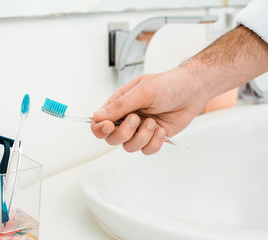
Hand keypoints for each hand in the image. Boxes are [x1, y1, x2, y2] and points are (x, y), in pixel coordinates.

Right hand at [91, 68, 207, 154]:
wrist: (193, 90)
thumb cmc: (168, 85)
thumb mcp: (142, 92)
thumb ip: (119, 106)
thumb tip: (96, 116)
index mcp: (119, 105)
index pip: (99, 122)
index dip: (100, 128)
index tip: (109, 126)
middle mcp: (127, 118)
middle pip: (112, 139)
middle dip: (125, 132)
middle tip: (137, 119)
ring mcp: (140, 129)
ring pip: (130, 147)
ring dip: (142, 137)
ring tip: (154, 123)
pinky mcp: (153, 138)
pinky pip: (147, 150)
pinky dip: (155, 142)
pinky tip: (162, 129)